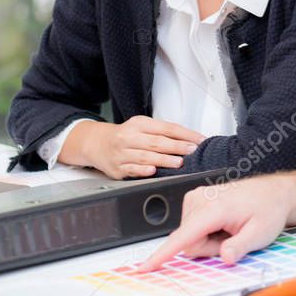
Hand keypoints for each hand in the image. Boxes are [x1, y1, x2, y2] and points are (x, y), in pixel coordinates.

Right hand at [63, 116, 204, 178]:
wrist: (96, 143)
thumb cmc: (126, 136)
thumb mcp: (142, 127)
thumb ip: (163, 133)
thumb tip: (190, 141)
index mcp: (139, 124)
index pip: (166, 128)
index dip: (185, 134)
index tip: (199, 140)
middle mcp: (129, 137)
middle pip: (156, 142)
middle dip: (177, 146)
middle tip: (192, 150)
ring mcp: (122, 153)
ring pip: (145, 156)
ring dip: (164, 160)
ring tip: (179, 162)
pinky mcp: (117, 168)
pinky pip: (131, 169)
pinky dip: (142, 170)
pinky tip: (152, 171)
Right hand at [140, 174, 294, 270]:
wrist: (274, 192)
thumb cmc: (268, 209)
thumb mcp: (262, 233)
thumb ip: (241, 246)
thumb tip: (226, 257)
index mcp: (215, 207)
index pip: (184, 236)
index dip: (164, 254)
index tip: (146, 266)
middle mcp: (201, 199)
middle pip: (189, 242)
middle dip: (209, 248)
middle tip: (233, 237)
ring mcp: (196, 198)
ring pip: (189, 237)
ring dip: (209, 240)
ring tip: (230, 227)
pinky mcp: (195, 200)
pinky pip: (191, 228)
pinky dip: (207, 231)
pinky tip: (224, 222)